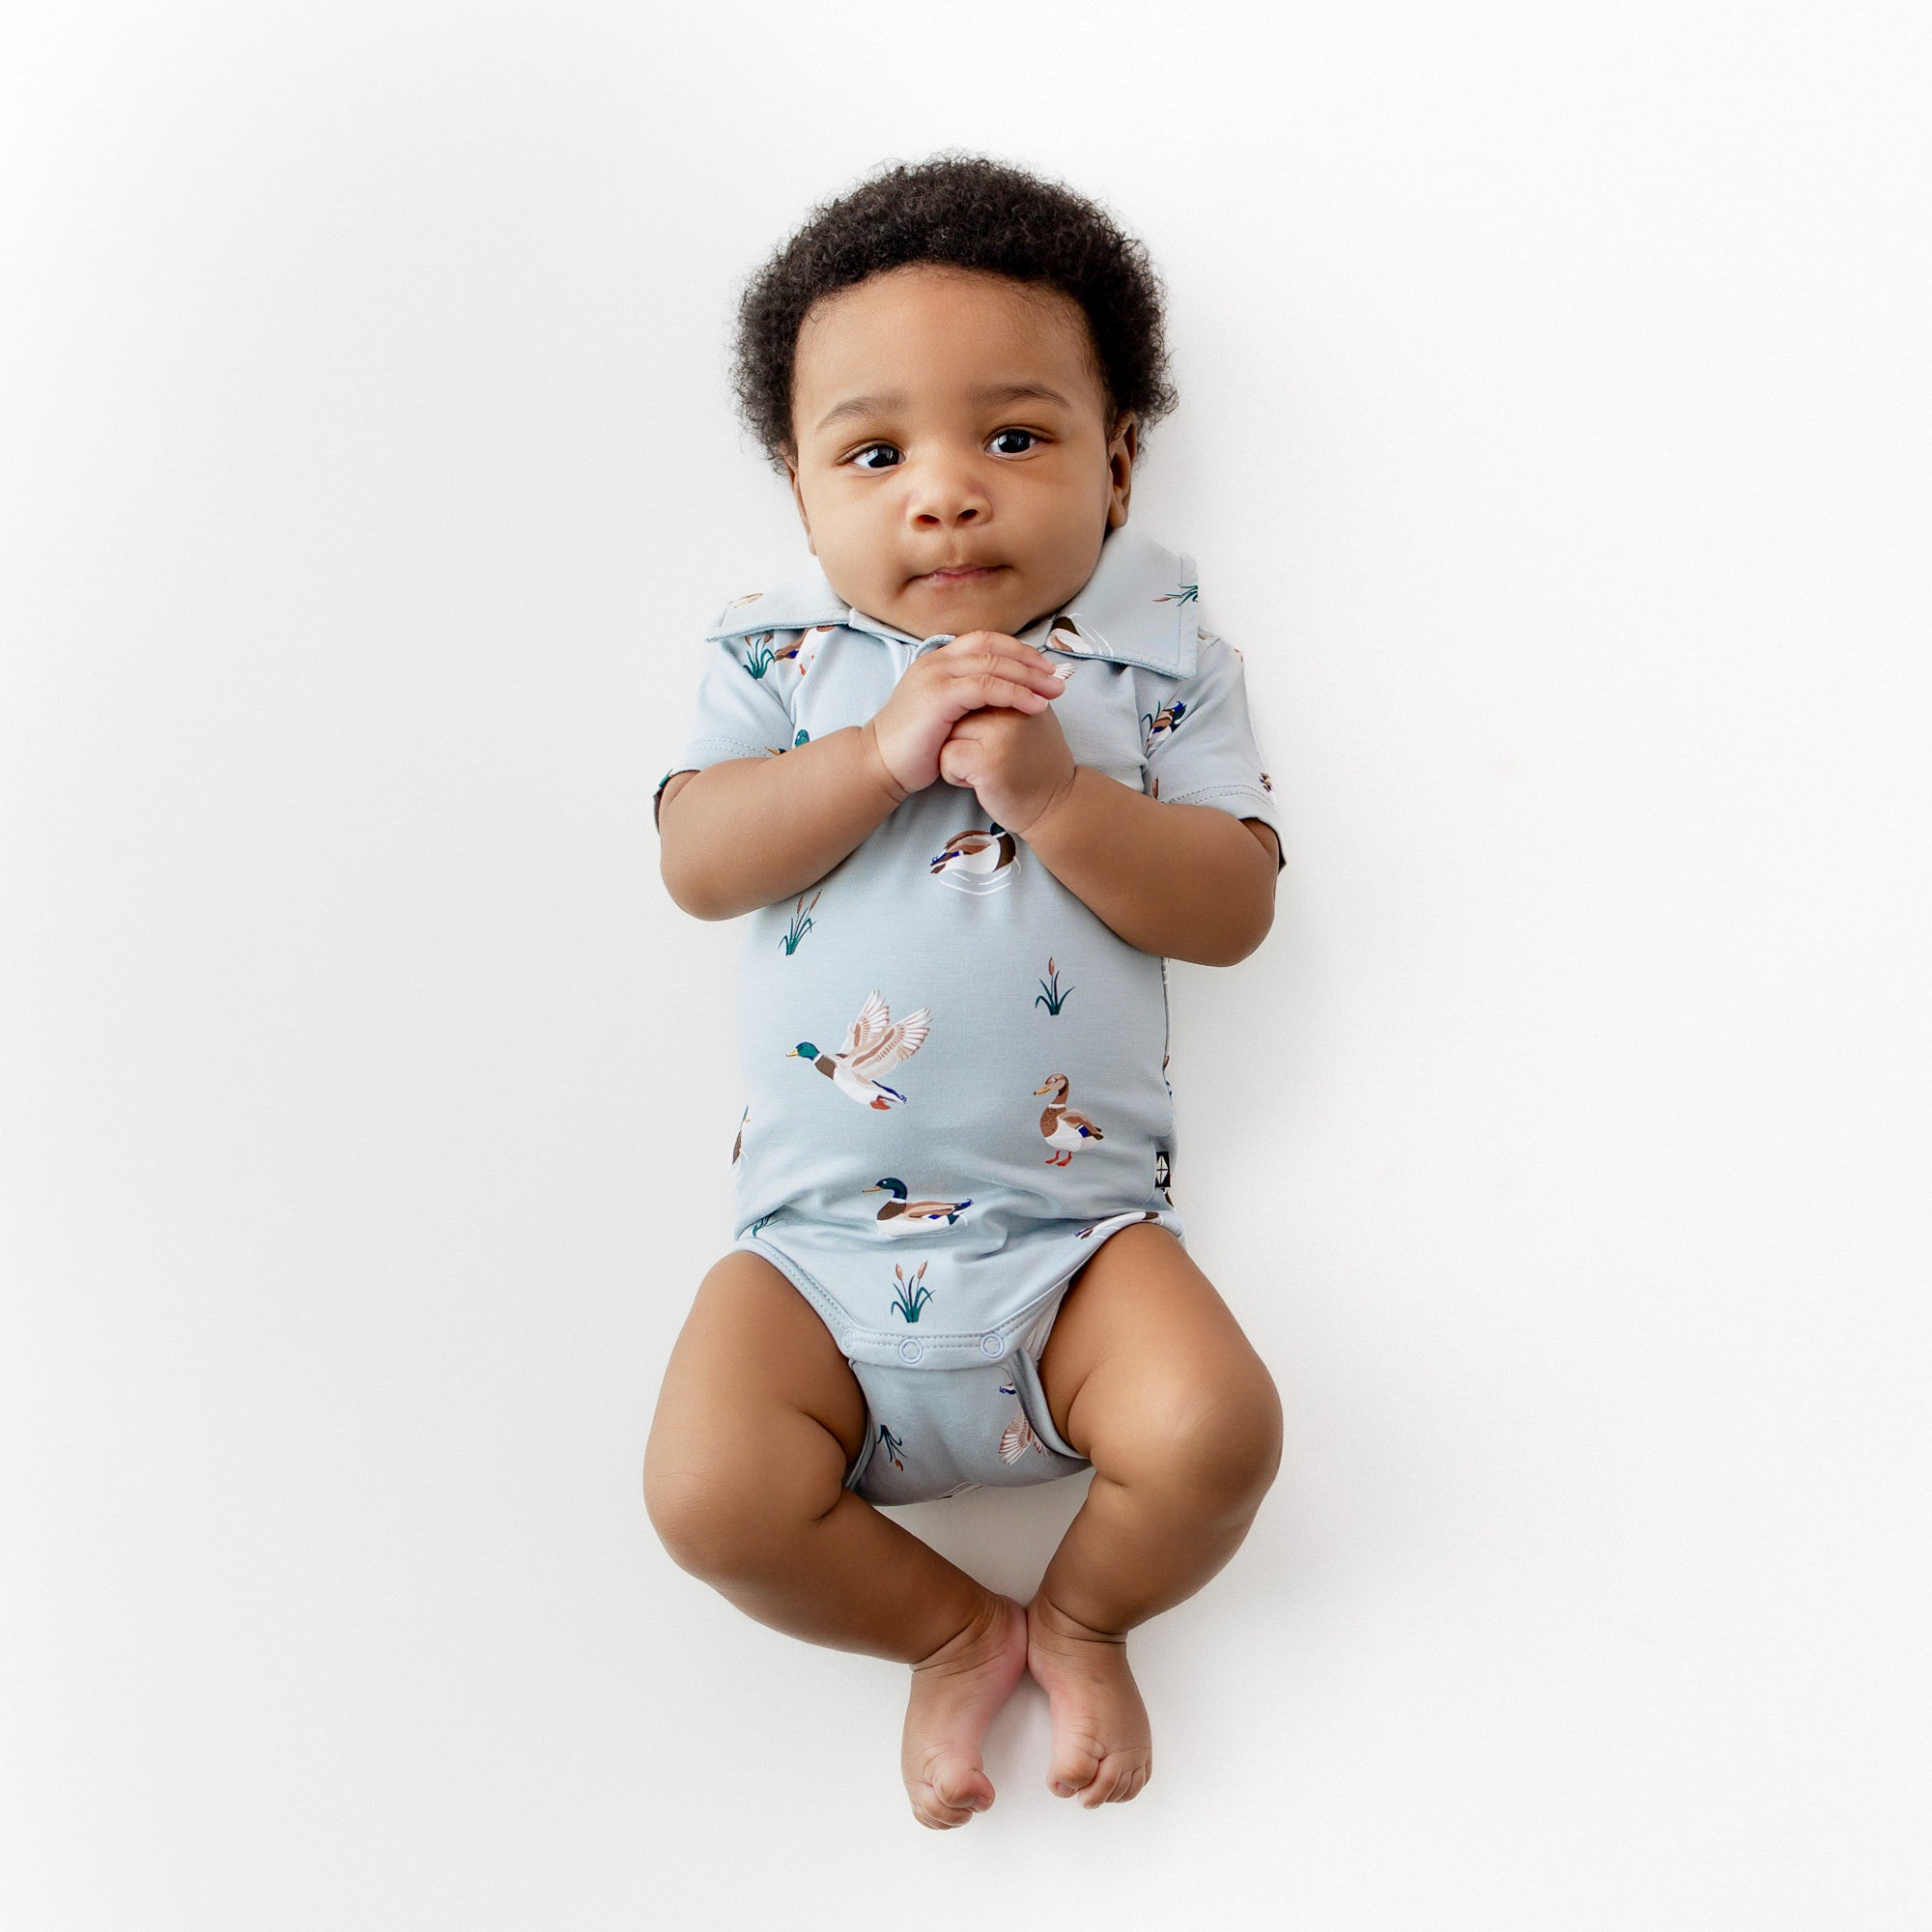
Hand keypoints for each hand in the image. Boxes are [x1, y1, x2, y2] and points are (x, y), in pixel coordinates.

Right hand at [864, 631, 1065, 800]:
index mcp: (939, 660)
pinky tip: (1034, 705)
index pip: (986, 640)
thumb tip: (1002, 692)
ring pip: (993, 665)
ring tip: (1054, 691)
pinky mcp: (940, 696)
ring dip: (1029, 677)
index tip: (1044, 667)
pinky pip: (986, 687)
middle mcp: (938, 661)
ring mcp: (937, 675)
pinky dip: (1015, 694)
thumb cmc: (915, 743)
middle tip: (1059, 677)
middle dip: (1031, 661)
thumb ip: (967, 695)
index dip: (1018, 650)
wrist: (881, 762)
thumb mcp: (944, 710)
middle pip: (994, 647)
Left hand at [937, 693, 1077, 837]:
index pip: (973, 687)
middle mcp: (1013, 707)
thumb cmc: (1037, 763)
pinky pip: (947, 758)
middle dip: (962, 733)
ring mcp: (1000, 734)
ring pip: (948, 732)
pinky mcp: (987, 761)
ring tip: (986, 768)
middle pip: (957, 708)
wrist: (1055, 805)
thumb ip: (1010, 694)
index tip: (989, 737)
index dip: (971, 717)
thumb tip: (975, 675)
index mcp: (1022, 690)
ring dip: (957, 754)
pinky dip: (955, 775)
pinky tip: (980, 782)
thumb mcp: (1031, 717)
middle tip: (990, 754)